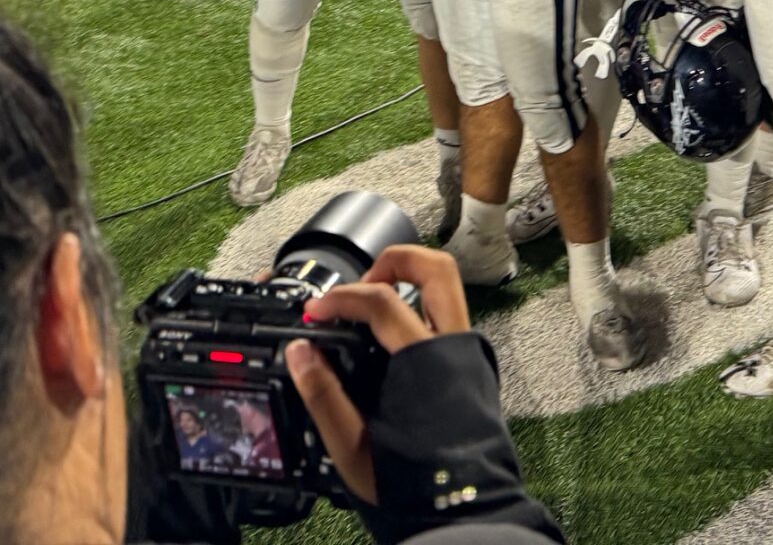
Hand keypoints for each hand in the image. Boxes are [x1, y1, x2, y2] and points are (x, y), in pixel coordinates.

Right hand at [285, 245, 469, 505]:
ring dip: (409, 280)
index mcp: (425, 362)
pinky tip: (392, 336)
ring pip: (447, 288)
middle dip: (393, 260)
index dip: (340, 298)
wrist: (462, 511)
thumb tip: (300, 353)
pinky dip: (419, 308)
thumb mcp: (353, 448)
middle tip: (358, 283)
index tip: (314, 312)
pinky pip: (448, 315)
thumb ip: (323, 397)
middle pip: (433, 269)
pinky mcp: (472, 366)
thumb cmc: (413, 483)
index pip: (380, 302)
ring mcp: (468, 354)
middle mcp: (453, 348)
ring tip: (374, 302)